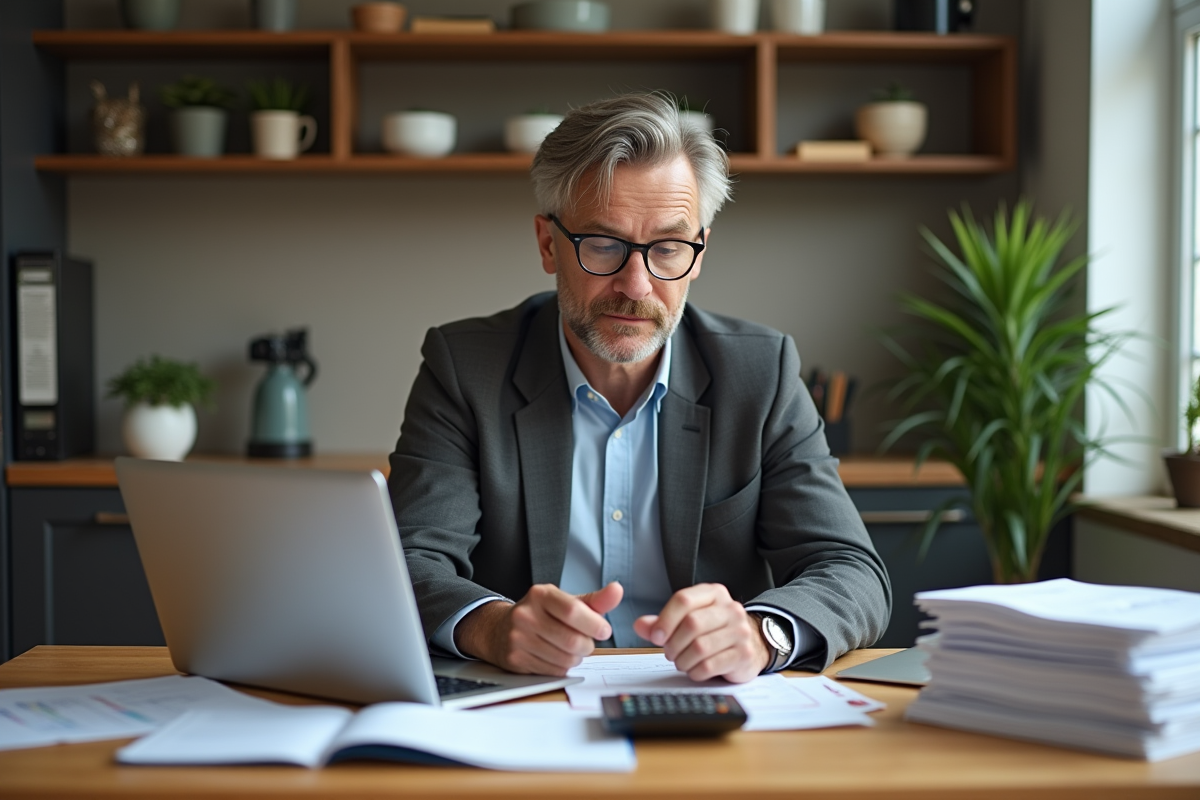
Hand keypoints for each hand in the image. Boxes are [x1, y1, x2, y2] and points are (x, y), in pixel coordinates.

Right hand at [455, 582, 623, 675]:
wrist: (499, 629)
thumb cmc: (541, 615)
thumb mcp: (566, 602)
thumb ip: (595, 600)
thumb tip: (617, 590)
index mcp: (541, 595)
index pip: (573, 610)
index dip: (594, 624)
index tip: (603, 630)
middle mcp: (526, 614)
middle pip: (572, 640)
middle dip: (587, 645)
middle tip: (585, 642)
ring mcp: (518, 638)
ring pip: (565, 659)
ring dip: (576, 658)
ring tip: (569, 648)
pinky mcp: (516, 659)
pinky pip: (554, 671)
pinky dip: (562, 667)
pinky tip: (555, 656)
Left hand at [633, 584, 769, 683]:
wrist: (753, 643)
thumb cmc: (714, 631)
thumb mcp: (689, 620)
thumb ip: (663, 622)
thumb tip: (640, 625)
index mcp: (714, 593)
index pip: (684, 599)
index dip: (665, 620)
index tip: (656, 637)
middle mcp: (730, 609)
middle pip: (691, 623)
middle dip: (674, 643)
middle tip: (669, 653)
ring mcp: (740, 631)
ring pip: (700, 647)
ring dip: (683, 660)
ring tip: (682, 661)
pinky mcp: (744, 654)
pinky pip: (711, 665)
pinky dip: (696, 671)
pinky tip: (695, 670)